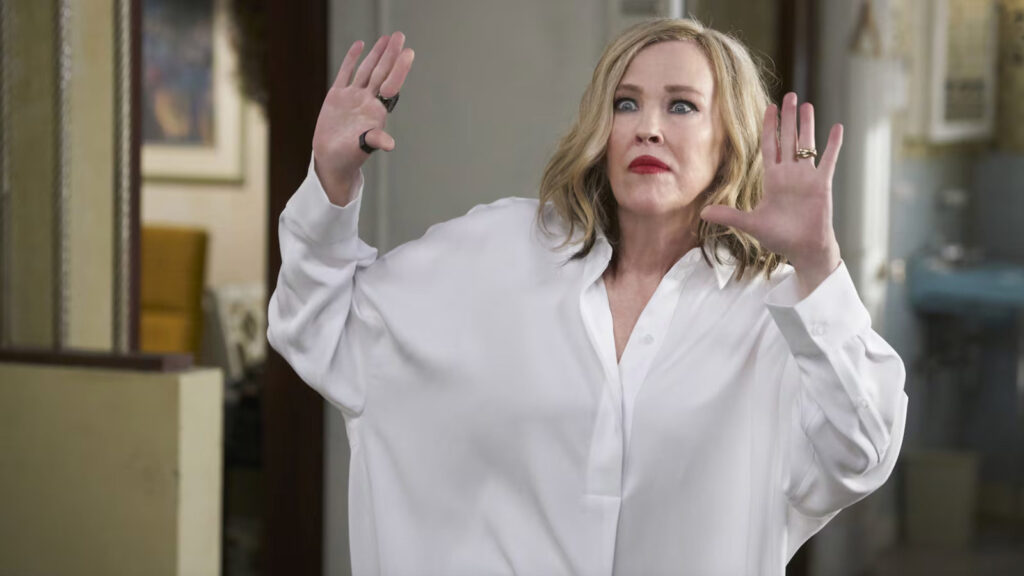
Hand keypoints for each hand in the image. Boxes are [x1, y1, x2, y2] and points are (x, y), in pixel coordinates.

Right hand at [312, 32, 414, 204]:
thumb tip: (389, 144)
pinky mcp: (337, 96)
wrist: (331, 159)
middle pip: (381, 72)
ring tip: (386, 38)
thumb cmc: (350, 157)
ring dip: (376, 54)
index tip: (409, 52)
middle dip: (391, 54)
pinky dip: (352, 59)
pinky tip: (360, 45)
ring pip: (366, 70)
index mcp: (376, 110)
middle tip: (400, 36)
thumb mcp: (362, 148)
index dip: (400, 69)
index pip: (391, 84)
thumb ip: (375, 140)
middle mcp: (367, 100)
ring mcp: (353, 97)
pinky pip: (346, 73)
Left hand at [700, 92, 843, 292]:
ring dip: (807, 125)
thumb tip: (702, 213)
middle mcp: (790, 174)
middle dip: (787, 118)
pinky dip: (833, 144)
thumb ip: (729, 215)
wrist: (803, 249)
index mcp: (773, 179)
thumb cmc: (779, 237)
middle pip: (788, 139)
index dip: (769, 127)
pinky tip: (836, 127)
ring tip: (806, 104)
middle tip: (789, 95)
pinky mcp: (822, 184)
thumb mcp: (750, 224)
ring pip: (807, 145)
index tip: (769, 107)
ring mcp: (807, 178)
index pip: (770, 146)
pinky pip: (828, 160)